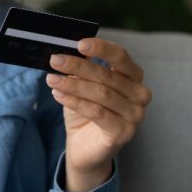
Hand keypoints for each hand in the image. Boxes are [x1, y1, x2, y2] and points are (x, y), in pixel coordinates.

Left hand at [46, 38, 150, 191]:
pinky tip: (58, 95)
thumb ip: (82, 68)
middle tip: (55, 60)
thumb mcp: (82, 85)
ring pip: (101, 93)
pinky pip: (97, 112)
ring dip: (72, 85)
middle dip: (78, 66)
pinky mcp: (123, 132)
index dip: (101, 48)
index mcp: (133, 77)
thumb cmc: (85, 111)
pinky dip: (75, 101)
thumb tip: (70, 48)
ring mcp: (135, 115)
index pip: (121, 57)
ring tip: (51, 79)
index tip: (80, 43)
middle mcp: (140, 95)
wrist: (84, 147)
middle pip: (107, 75)